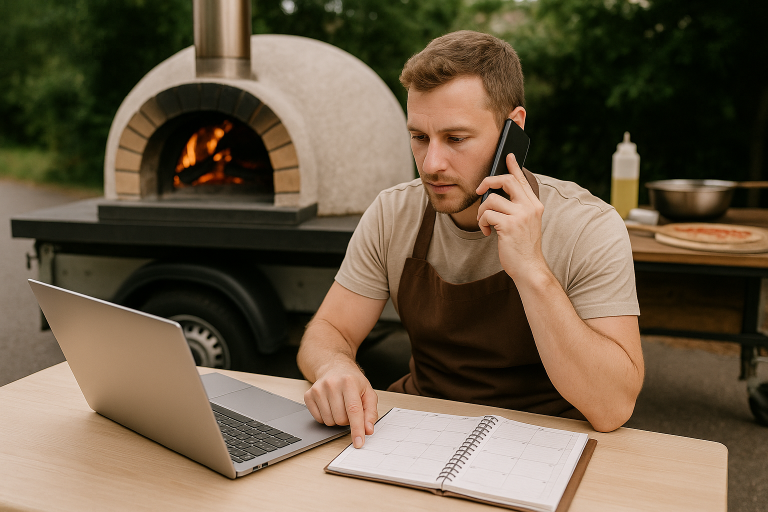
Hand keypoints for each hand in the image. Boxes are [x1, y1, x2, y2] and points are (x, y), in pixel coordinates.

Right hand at [303, 361, 377, 447]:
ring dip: (337, 419)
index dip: (357, 429)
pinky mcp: (308, 395)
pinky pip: (318, 419)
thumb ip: (371, 412)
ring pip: (329, 421)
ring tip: (340, 406)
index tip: (358, 443)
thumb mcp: (368, 393)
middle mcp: (332, 384)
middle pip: (341, 419)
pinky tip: (330, 406)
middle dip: (347, 420)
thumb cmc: (353, 381)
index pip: (353, 411)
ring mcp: (318, 389)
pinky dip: (326, 418)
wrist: (335, 367)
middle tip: (349, 409)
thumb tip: (368, 430)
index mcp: (349, 382)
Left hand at [475, 154, 547, 281]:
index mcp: (534, 205)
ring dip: (482, 212)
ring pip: (491, 200)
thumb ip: (516, 207)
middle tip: (479, 191)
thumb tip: (495, 193)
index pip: (522, 180)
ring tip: (485, 224)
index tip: (507, 155)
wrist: (529, 268)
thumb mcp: (523, 223)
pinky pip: (487, 215)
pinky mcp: (509, 226)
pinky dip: (482, 224)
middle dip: (488, 182)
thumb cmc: (522, 246)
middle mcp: (530, 207)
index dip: (514, 166)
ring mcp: (521, 216)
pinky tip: (488, 233)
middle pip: (506, 181)